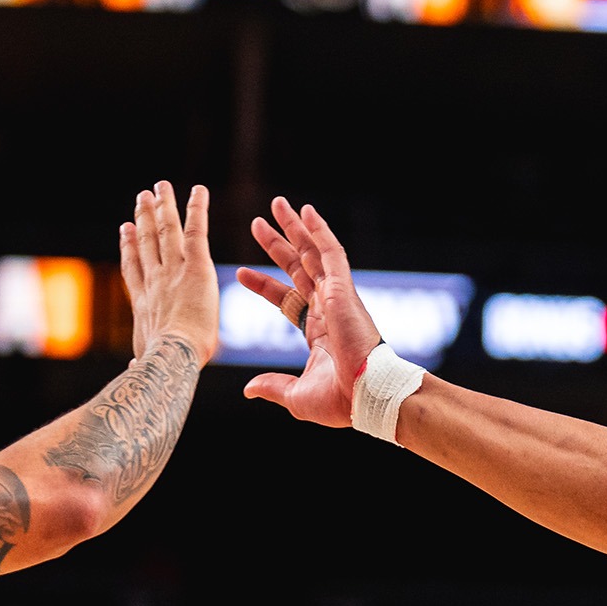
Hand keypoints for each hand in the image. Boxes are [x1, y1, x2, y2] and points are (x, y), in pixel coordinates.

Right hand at [121, 182, 219, 364]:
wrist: (171, 357)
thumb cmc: (161, 367)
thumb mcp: (145, 362)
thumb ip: (140, 361)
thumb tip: (131, 372)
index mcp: (143, 304)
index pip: (134, 269)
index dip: (129, 247)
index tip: (125, 229)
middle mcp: (155, 281)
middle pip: (147, 242)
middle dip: (144, 218)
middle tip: (141, 198)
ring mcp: (173, 271)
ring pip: (167, 231)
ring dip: (164, 207)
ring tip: (160, 187)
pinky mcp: (196, 266)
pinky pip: (196, 231)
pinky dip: (196, 208)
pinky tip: (198, 190)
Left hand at [238, 198, 384, 427]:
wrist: (365, 395)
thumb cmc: (339, 400)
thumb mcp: (296, 395)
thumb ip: (272, 387)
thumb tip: (248, 390)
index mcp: (319, 331)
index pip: (286, 299)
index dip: (264, 285)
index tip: (241, 273)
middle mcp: (328, 308)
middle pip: (297, 268)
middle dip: (277, 246)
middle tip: (258, 225)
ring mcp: (336, 296)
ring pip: (313, 253)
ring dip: (295, 228)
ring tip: (277, 204)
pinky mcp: (344, 288)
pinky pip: (331, 252)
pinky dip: (319, 231)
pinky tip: (306, 211)